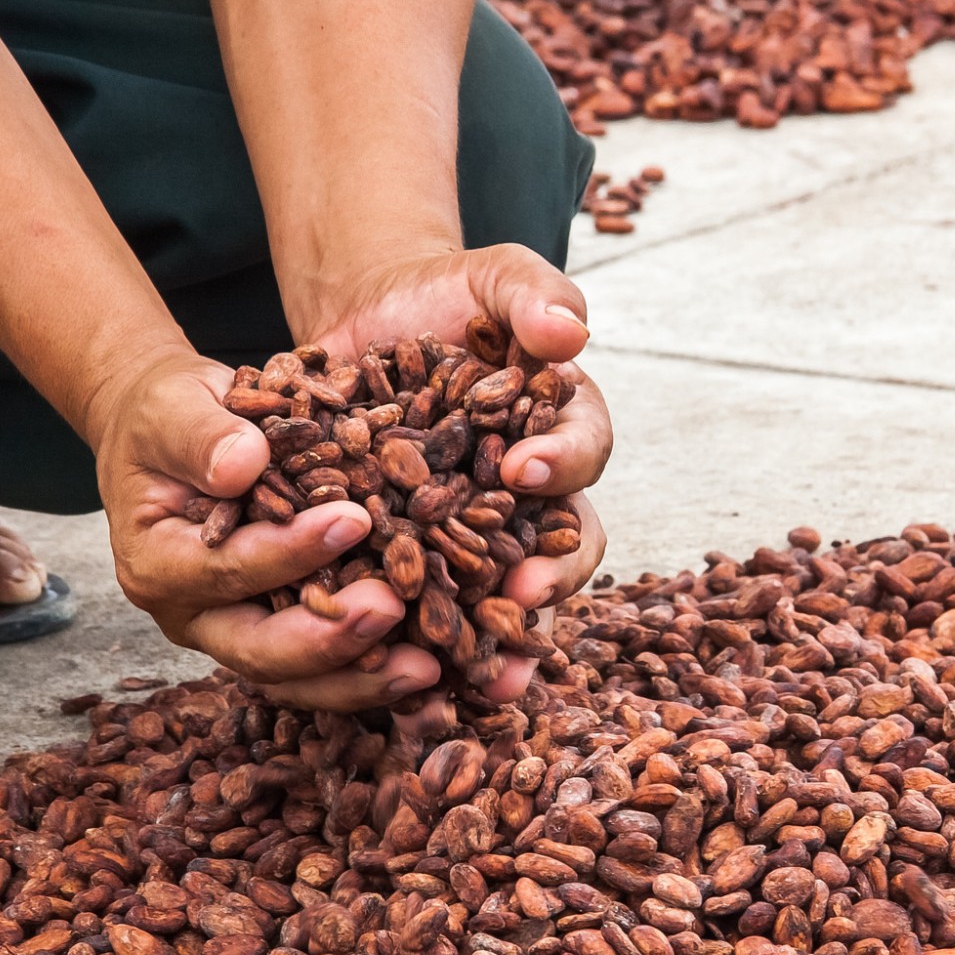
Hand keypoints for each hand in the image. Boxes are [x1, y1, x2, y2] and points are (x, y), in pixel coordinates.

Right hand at [85, 349, 443, 708]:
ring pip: (298, 679)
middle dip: (329, 640)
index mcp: (158, 563)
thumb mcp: (173, 408)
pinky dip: (376, 672)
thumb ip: (201, 435)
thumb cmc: (168, 415)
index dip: (289, 552)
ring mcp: (237, 634)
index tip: (353, 521)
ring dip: (362, 678)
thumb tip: (243, 464)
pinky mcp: (280, 633)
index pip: (227, 569)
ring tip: (426, 667)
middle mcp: (195, 615)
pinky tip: (432, 669)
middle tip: (394, 610)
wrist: (172, 437)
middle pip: (260, 652)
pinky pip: (327, 670)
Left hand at [287, 242, 611, 698]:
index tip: (526, 468)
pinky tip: (403, 675)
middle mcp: (536, 495)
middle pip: (562, 546)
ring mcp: (481, 532)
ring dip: (502, 641)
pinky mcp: (420, 554)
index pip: (582, 452)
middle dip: (550, 578)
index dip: (562, 464)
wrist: (371, 320)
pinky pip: (430, 605)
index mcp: (565, 429)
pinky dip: (422, 642)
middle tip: (526, 594)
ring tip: (489, 677)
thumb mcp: (495, 277)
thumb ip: (536, 294)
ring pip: (504, 596)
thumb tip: (570, 332)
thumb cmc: (448, 295)